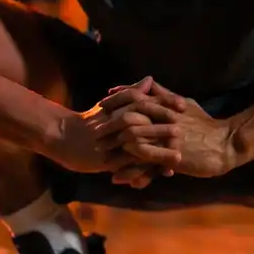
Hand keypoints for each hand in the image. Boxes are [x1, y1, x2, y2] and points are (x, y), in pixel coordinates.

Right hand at [45, 78, 181, 180]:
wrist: (67, 139)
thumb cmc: (92, 121)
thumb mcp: (112, 105)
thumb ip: (132, 93)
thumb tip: (150, 80)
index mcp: (121, 109)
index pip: (146, 102)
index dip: (166, 103)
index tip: (184, 105)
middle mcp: (118, 124)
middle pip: (145, 124)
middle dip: (166, 129)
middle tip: (186, 132)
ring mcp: (114, 144)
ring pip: (141, 148)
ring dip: (161, 153)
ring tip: (179, 158)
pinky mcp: (109, 161)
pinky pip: (131, 166)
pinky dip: (148, 171)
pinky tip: (163, 173)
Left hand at [98, 78, 239, 180]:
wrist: (225, 144)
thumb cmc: (205, 123)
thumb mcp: (184, 103)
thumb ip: (163, 93)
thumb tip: (147, 80)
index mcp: (167, 106)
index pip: (136, 99)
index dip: (117, 101)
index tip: (101, 104)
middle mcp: (165, 120)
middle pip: (130, 120)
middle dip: (111, 126)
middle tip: (95, 132)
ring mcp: (167, 139)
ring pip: (135, 143)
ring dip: (116, 150)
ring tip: (102, 157)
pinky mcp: (171, 157)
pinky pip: (146, 165)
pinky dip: (130, 171)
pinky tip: (118, 177)